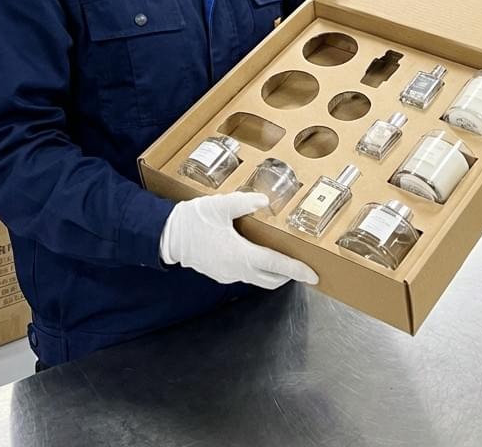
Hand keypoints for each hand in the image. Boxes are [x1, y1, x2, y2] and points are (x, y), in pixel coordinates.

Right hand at [160, 192, 318, 289]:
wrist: (167, 235)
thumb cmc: (194, 220)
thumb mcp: (222, 205)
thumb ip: (245, 203)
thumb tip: (265, 201)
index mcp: (241, 255)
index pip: (277, 266)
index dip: (297, 270)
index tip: (313, 275)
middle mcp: (237, 270)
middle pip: (271, 278)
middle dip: (288, 274)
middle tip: (301, 264)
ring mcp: (228, 275)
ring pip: (257, 278)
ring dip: (272, 272)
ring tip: (283, 258)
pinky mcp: (219, 273)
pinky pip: (245, 274)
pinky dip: (257, 268)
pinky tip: (256, 253)